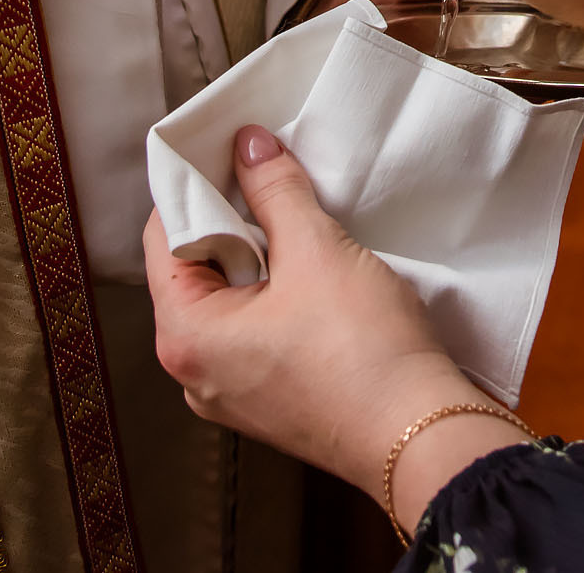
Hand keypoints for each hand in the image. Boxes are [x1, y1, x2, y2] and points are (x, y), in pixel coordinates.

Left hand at [146, 129, 520, 522]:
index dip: (194, 188)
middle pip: (194, 271)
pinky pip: (256, 334)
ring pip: (230, 303)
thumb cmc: (363, 355)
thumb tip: (250, 149)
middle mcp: (196, 374)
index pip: (163, 239)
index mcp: (185, 337)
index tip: (225, 153)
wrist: (419, 434)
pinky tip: (315, 278)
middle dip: (232, 222)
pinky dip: (277, 298)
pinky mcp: (271, 403)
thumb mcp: (316, 250)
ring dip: (260, 260)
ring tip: (300, 228)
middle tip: (269, 181)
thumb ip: (275, 191)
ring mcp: (233, 394)